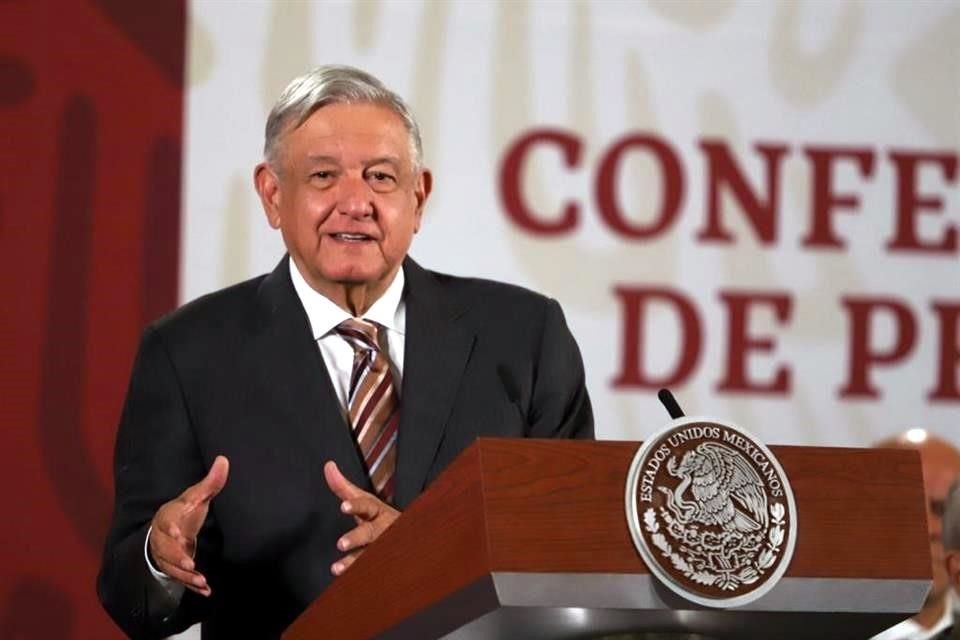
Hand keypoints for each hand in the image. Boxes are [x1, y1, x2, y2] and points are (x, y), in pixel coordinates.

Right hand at [148, 455, 228, 595]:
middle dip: (177, 559)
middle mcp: (163, 538)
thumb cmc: (184, 512)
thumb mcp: (196, 496)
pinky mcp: (173, 568)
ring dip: (186, 576)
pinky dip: (191, 586)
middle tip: (191, 566)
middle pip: (165, 550)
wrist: (167, 529)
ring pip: (171, 568)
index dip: (171, 530)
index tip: (179, 535)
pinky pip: (180, 579)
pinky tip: (205, 591)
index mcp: (167, 517)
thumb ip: (210, 482)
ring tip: (201, 582)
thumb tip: (224, 459)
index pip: (166, 523)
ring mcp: (166, 555)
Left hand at [324, 461, 398, 575]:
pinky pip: (372, 569)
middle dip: (356, 537)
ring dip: (354, 562)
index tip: (343, 506)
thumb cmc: (379, 516)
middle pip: (370, 532)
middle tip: (341, 543)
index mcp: (377, 510)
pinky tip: (346, 581)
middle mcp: (383, 528)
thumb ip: (343, 486)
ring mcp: (384, 547)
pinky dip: (360, 576)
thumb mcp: (363, 500)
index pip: (366, 505)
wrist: (412, 535)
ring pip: (370, 554)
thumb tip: (328, 465)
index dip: (355, 506)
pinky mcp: (384, 563)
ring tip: (337, 569)